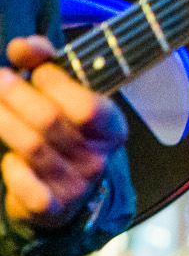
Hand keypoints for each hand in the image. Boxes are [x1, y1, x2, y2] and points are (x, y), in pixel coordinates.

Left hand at [0, 37, 126, 231]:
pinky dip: (12, 170)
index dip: (57, 85)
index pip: (88, 107)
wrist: (67, 191)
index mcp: (112, 129)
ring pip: (31, 148)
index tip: (39, 72)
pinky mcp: (52, 209)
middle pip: (50, 122)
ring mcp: (76, 185)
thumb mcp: (62, 93)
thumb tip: (24, 46)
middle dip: (16, 95)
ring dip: (4, 120)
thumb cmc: (62, 131)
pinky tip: (8, 159)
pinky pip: (27, 188)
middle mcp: (98, 158)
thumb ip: (44, 62)